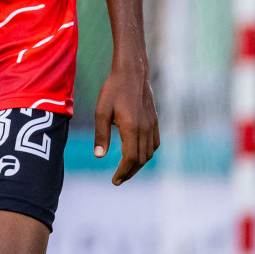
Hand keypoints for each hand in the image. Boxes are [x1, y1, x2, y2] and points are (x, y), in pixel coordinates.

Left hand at [93, 63, 159, 184]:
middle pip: (141, 159)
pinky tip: (139, 154)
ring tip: (126, 170)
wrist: (132, 73)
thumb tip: (99, 156)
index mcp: (131, 128)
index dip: (123, 172)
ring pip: (149, 153)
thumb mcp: (101, 111)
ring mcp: (152, 125)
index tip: (114, 180)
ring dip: (139, 165)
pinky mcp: (154, 121)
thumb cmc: (113, 90)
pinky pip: (155, 143)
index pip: (130, 158)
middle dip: (130, 172)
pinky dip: (147, 153)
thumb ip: (101, 134)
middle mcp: (145, 129)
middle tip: (118, 180)